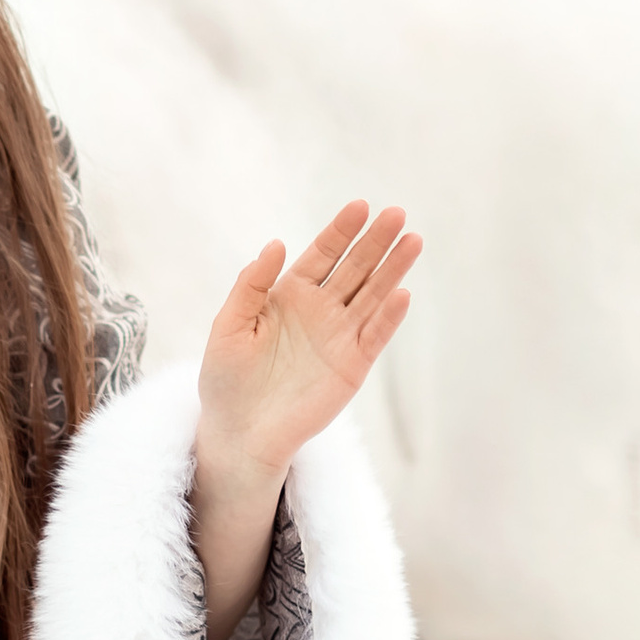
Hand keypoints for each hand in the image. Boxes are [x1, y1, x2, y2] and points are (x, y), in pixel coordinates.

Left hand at [190, 200, 420, 639]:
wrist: (238, 432)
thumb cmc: (225, 380)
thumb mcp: (228, 327)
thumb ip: (251, 286)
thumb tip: (277, 244)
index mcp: (289, 296)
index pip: (322, 255)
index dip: (341, 231)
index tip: (359, 206)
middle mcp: (320, 311)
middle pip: (355, 268)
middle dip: (376, 241)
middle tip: (398, 213)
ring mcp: (340, 337)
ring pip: (373, 295)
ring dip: (394, 270)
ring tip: (413, 240)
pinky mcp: (352, 366)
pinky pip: (375, 336)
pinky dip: (389, 316)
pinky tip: (402, 293)